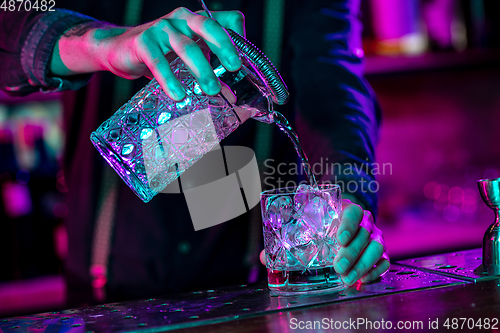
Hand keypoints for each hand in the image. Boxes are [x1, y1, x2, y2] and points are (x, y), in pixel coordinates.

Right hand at [51, 7, 244, 100]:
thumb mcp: (188, 53)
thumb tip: (232, 94)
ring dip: (201, 69)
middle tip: (235, 68)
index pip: (224, 21)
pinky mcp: (143, 42)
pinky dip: (170, 80)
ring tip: (211, 90)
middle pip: (208, 27)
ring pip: (186, 47)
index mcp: (196, 21)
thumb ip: (209, 64)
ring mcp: (161, 29)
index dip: (237, 38)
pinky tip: (179, 95)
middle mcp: (181, 19)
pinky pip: (158, 62)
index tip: (244, 64)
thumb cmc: (161, 53)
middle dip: (224, 47)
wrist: (119, 50)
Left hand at [259, 199, 389, 286]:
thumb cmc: (324, 226)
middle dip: (351, 252)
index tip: (338, 239)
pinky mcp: (381, 252)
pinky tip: (361, 281)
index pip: (353, 213)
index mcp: (347, 210)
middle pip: (364, 234)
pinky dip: (374, 272)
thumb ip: (289, 239)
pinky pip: (384, 261)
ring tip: (347, 278)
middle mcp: (365, 222)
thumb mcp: (309, 227)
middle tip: (338, 267)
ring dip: (362, 265)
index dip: (348, 225)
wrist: (348, 226)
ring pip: (376, 248)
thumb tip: (264, 257)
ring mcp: (375, 236)